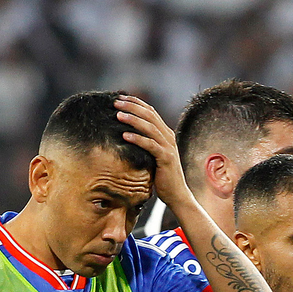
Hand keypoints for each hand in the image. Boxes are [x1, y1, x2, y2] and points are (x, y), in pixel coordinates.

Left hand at [114, 95, 192, 210]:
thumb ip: (144, 144)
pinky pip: (150, 146)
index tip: (120, 98)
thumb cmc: (161, 176)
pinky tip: (125, 135)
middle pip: (149, 115)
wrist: (176, 194)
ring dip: (133, 120)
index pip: (150, 111)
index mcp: (165, 133)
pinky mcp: (166, 158)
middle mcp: (168, 136)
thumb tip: (125, 136)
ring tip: (118, 115)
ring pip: (150, 127)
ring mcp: (168, 147)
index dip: (135, 103)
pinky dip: (138, 139)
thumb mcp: (152, 156)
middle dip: (132, 107)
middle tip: (116, 102)